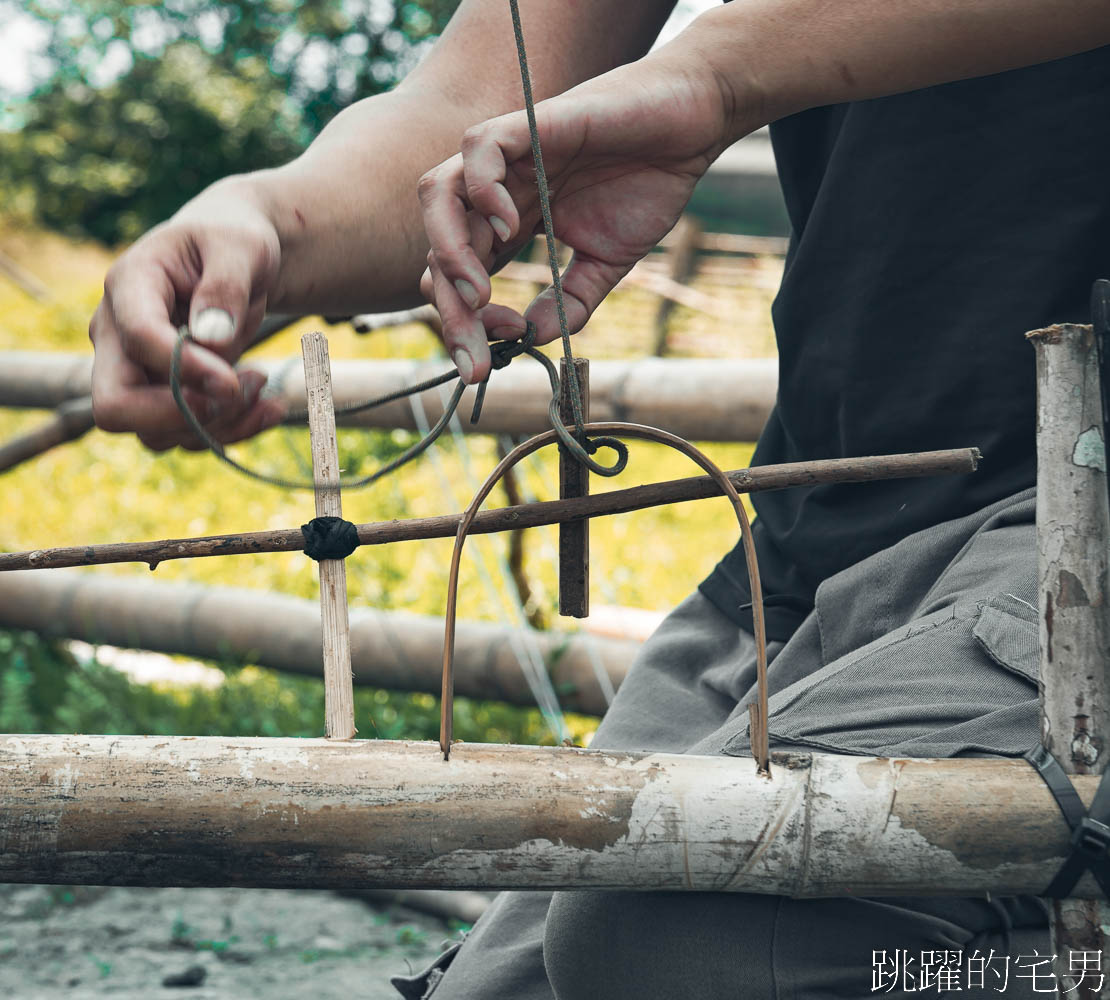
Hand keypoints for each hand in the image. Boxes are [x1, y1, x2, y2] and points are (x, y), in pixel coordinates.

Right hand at [89, 180, 286, 450]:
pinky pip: (185, 436)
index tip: (234, 378)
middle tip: (242, 391)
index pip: (137, 339)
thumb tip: (211, 339)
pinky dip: (231, 432)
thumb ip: (225, 286)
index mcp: (129, 286)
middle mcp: (116, 335)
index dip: (183, 367)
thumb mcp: (241, 246)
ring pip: (155, 433)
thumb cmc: (233, 242)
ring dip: (218, 426)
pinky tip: (270, 407)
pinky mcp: (161, 397)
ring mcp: (134, 372)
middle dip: (183, 415)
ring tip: (267, 388)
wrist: (234, 259)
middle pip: (114, 406)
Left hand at [417, 56, 733, 382]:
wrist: (689, 128)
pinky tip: (510, 227)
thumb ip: (568, 302)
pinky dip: (483, 189)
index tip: (487, 362)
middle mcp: (497, 192)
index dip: (464, 324)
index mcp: (507, 225)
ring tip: (477, 296)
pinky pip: (481, 148)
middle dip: (450, 310)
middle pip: (440, 247)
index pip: (459, 277)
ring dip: (448, 251)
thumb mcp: (605, 262)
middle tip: (473, 357)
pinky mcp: (531, 123)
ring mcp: (509, 156)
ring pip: (440, 196)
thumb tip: (530, 342)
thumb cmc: (648, 185)